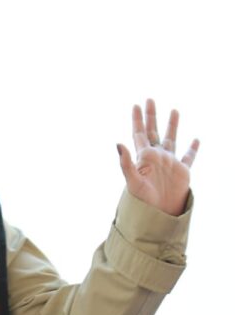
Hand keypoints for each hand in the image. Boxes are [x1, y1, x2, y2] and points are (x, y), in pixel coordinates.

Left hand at [117, 99, 198, 215]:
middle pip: (153, 131)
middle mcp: (156, 157)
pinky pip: (189, 156)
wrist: (157, 214)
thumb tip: (117, 143)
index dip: (137, 119)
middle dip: (152, 116)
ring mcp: (169, 163)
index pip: (139, 133)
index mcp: (144, 156)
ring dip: (172, 125)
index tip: (136, 105)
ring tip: (174, 110)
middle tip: (150, 99)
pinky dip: (192, 148)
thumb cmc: (142, 199)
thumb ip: (125, 162)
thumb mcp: (132, 179)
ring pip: (172, 139)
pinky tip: (196, 139)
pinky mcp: (182, 171)